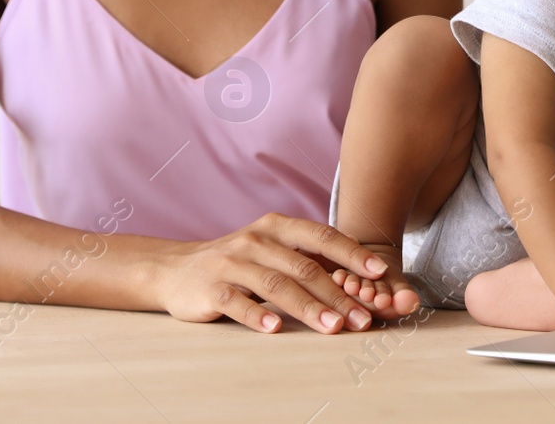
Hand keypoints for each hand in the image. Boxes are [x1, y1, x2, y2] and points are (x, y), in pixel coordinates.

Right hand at [157, 212, 387, 333]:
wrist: (176, 269)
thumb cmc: (238, 262)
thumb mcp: (272, 250)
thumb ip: (309, 259)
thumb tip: (362, 276)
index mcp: (277, 227)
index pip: (322, 237)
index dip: (352, 254)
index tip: (379, 273)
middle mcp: (257, 240)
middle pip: (304, 267)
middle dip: (338, 294)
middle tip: (364, 317)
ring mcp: (233, 263)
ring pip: (276, 285)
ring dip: (308, 307)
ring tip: (333, 327)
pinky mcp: (211, 288)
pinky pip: (237, 302)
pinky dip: (257, 315)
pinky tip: (275, 328)